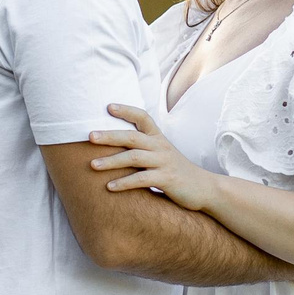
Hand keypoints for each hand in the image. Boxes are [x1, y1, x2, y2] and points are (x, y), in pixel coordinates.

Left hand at [88, 103, 221, 211]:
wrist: (204, 188)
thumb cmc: (175, 171)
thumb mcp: (161, 153)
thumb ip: (143, 147)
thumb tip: (114, 141)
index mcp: (158, 137)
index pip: (142, 117)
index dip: (126, 110)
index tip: (108, 106)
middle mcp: (160, 146)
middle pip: (132, 137)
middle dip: (109, 136)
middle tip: (89, 136)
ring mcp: (164, 162)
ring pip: (134, 158)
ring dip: (111, 161)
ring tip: (92, 165)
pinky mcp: (167, 179)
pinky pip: (142, 180)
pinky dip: (124, 183)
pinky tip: (110, 187)